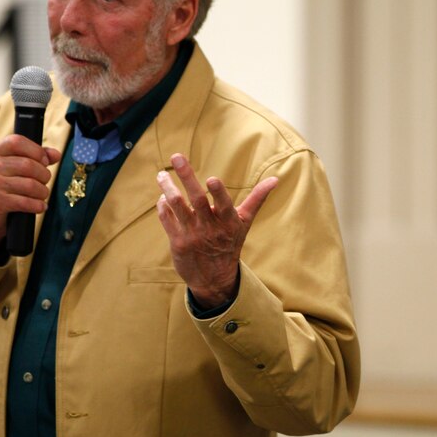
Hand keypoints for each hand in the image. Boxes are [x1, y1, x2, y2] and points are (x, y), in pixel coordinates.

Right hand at [0, 134, 61, 252]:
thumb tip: (56, 154)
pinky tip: (40, 207)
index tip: (44, 162)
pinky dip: (38, 206)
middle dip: (44, 176)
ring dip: (42, 192)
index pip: (17, 142)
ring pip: (30, 185)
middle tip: (44, 183)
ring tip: (41, 196)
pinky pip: (26, 202)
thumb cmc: (5, 188)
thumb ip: (36, 157)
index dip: (36, 151)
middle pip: (28, 165)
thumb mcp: (16, 168)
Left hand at [156, 153, 277, 306]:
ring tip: (161, 175)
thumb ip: (257, 198)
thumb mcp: (245, 222)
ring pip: (177, 206)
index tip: (213, 179)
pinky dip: (163, 205)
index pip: (224, 205)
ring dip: (168, 188)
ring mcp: (192, 235)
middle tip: (177, 157)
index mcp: (229, 222)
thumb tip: (275, 179)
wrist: (214, 279)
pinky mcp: (177, 242)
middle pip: (196, 199)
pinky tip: (163, 196)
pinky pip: (166, 218)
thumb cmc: (230, 243)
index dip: (218, 193)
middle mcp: (210, 228)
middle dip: (186, 176)